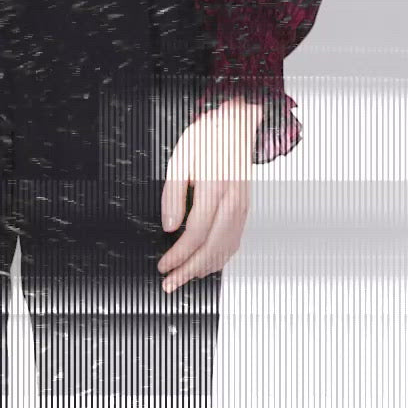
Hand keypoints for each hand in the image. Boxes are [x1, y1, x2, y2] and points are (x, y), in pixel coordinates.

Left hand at [157, 98, 262, 292]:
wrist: (236, 123)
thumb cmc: (208, 138)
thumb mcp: (180, 158)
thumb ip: (173, 194)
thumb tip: (169, 226)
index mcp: (215, 189)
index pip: (195, 235)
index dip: (177, 255)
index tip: (163, 265)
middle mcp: (232, 202)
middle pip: (210, 249)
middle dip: (188, 271)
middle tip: (170, 283)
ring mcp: (241, 209)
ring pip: (224, 251)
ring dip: (203, 270)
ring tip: (184, 279)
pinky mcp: (244, 211)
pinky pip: (233, 243)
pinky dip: (219, 260)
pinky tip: (206, 265)